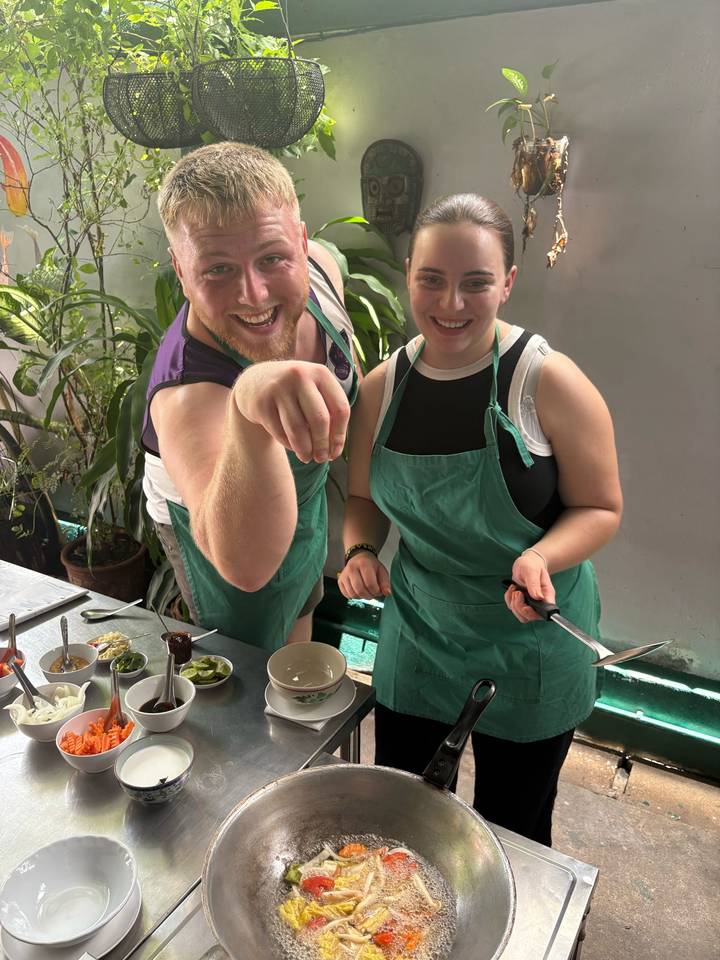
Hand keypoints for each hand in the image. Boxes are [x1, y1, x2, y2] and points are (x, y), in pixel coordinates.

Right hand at [233, 361, 349, 463]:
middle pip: (320, 420)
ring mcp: (279, 388)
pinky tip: (292, 447)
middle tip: (321, 459)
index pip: (340, 408)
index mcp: (321, 373)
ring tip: (307, 458)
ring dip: (305, 450)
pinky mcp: (261, 402)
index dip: (339, 436)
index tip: (335, 452)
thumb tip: (335, 449)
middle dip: (322, 445)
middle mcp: (300, 376)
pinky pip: (280, 432)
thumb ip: (329, 411)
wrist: (255, 382)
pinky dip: (289, 444)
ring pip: (298, 429)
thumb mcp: (314, 390)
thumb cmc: (295, 393)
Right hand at [338, 552, 390, 599]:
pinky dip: (354, 596)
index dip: (376, 591)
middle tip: (373, 593)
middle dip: (369, 596)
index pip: (370, 584)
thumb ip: (385, 582)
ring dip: (361, 597)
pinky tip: (359, 591)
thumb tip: (387, 593)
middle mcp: (352, 568)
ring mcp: (344, 575)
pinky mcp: (340, 580)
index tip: (378, 591)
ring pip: (352, 594)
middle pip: (360, 590)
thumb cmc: (371, 565)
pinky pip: (346, 594)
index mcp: (364, 564)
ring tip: (366, 592)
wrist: (359, 558)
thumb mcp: (381, 571)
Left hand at [504, 551, 555, 622]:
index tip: (526, 605)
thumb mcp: (531, 571)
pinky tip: (512, 589)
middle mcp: (539, 602)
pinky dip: (509, 599)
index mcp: (547, 595)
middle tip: (518, 593)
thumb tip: (538, 597)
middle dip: (519, 607)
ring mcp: (530, 603)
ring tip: (515, 589)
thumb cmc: (532, 565)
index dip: (534, 614)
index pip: (545, 613)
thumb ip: (534, 583)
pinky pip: (512, 607)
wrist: (527, 563)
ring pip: (521, 615)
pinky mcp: (521, 602)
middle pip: (530, 617)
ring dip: (513, 604)